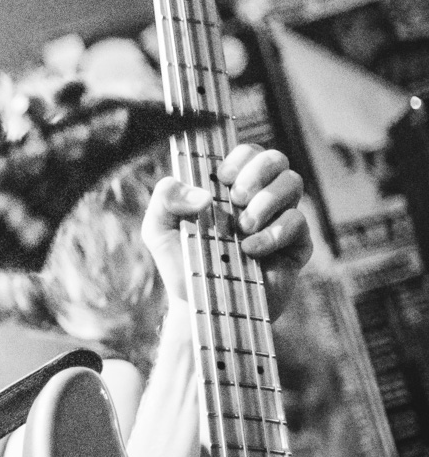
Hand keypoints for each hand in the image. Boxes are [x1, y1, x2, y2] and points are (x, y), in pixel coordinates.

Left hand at [142, 144, 310, 318]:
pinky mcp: (296, 244)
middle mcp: (256, 197)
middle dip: (257, 172)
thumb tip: (204, 194)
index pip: (246, 152)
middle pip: (276, 158)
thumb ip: (166, 199)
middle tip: (235, 198)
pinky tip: (250, 250)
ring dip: (266, 200)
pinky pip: (298, 222)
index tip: (221, 177)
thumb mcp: (158, 230)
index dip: (238, 157)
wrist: (201, 305)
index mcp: (225, 187)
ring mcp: (279, 219)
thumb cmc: (181, 263)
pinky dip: (272, 234)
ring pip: (293, 182)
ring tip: (242, 227)